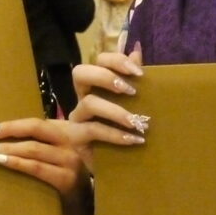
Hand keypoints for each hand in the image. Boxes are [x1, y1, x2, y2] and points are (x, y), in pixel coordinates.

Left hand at [0, 116, 92, 214]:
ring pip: (33, 148)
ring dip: (7, 148)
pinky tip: (0, 161)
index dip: (10, 124)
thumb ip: (39, 144)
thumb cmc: (64, 177)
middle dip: (6, 131)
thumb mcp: (55, 154)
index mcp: (65, 132)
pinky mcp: (66, 179)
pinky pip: (36, 168)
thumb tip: (2, 139)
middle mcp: (70, 143)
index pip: (34, 123)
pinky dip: (16, 163)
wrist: (86, 204)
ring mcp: (70, 161)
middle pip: (34, 129)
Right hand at [64, 44, 148, 174]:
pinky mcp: (76, 138)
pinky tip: (135, 139)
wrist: (115, 165)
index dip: (116, 61)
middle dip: (105, 77)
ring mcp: (76, 117)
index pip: (98, 60)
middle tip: (131, 90)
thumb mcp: (133, 104)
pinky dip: (116, 134)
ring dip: (116, 111)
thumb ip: (133, 80)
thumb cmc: (124, 130)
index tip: (139, 73)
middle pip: (81, 73)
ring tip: (137, 122)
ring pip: (89, 103)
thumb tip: (136, 49)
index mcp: (95, 85)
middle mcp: (82, 97)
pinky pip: (93, 130)